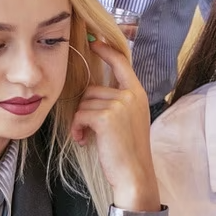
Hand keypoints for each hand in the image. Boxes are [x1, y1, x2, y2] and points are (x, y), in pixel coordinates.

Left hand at [69, 40, 158, 211]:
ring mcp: (120, 105)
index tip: (95, 41)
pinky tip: (83, 140)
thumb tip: (94, 92)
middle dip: (85, 109)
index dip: (107, 50)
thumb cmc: (128, 151)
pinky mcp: (106, 117)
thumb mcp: (129, 120)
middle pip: (92, 89)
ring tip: (87, 137)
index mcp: (138, 93)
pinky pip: (80, 114)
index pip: (121, 62)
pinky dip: (77, 128)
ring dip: (80, 121)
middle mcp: (130, 95)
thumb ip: (118, 102)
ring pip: (84, 103)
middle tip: (88, 130)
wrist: (134, 174)